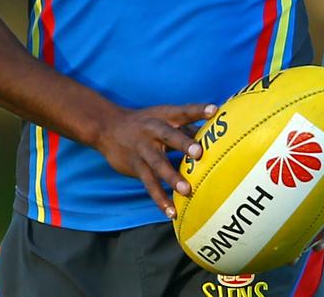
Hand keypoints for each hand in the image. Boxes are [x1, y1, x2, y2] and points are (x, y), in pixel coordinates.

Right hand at [96, 102, 217, 218]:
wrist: (108, 127)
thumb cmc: (146, 122)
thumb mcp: (163, 118)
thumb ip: (187, 127)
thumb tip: (215, 135)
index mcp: (164, 116)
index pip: (184, 111)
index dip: (199, 110)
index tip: (215, 110)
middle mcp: (153, 130)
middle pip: (169, 136)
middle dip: (184, 144)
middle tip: (199, 153)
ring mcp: (143, 149)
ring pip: (158, 164)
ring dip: (172, 178)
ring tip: (186, 191)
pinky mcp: (136, 166)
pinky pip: (149, 184)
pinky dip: (160, 199)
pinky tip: (171, 212)